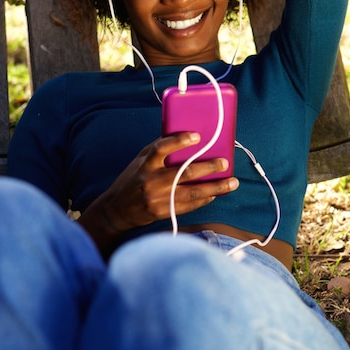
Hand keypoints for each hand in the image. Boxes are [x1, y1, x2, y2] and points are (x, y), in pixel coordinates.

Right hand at [79, 132, 238, 253]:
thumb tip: (185, 138)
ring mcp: (159, 198)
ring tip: (232, 183)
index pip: (162, 148)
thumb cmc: (132, 179)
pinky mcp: (164, 212)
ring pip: (192, 192)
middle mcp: (152, 180)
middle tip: (225, 163)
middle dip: (208, 167)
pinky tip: (215, 194)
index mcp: (146, 164)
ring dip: (215, 188)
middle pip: (185, 173)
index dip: (179, 141)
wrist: (117, 209)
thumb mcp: (140, 161)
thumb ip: (159, 150)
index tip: (197, 136)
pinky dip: (204, 199)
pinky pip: (189, 205)